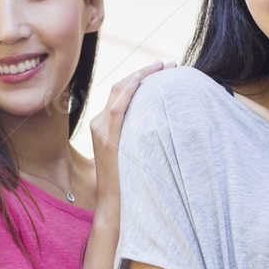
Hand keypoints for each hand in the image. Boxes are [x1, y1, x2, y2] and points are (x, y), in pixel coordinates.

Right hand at [89, 62, 176, 208]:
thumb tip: (163, 121)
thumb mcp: (132, 151)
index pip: (121, 91)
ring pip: (119, 92)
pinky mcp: (107, 140)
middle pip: (120, 86)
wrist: (114, 205)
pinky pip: (118, 108)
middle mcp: (98, 123)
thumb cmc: (128, 182)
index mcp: (103, 125)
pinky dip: (131, 91)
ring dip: (142, 76)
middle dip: (144, 72)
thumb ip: (138, 134)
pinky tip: (147, 82)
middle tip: (169, 64)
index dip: (140, 76)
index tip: (162, 68)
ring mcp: (101, 130)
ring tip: (165, 67)